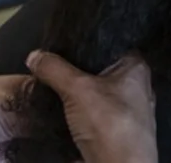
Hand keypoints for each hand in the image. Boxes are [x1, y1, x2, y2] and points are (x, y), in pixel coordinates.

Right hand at [28, 51, 157, 162]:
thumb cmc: (110, 125)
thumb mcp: (78, 90)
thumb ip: (55, 69)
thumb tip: (34, 55)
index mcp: (135, 68)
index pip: (108, 43)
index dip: (84, 41)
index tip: (58, 38)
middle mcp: (133, 87)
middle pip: (96, 69)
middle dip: (72, 68)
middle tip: (46, 60)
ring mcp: (123, 112)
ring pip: (91, 93)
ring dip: (71, 93)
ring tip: (45, 81)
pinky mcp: (111, 132)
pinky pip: (88, 114)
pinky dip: (73, 112)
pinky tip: (55, 107)